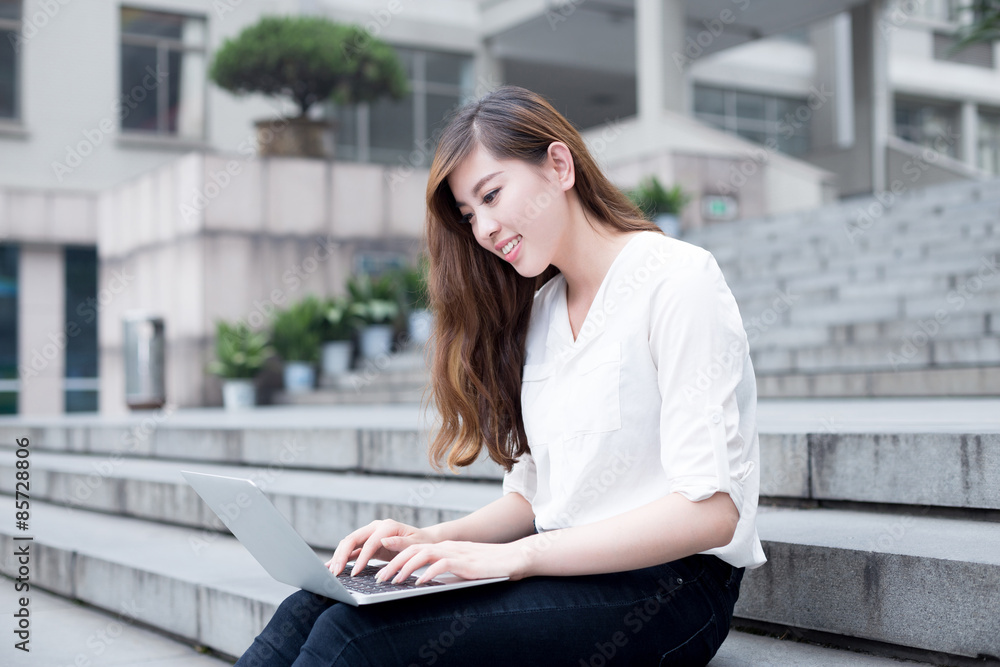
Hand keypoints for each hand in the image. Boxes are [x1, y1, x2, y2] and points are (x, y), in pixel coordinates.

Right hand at [324, 519, 434, 576]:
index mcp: (386, 526)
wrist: (423, 540)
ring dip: (338, 556)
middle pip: (352, 539)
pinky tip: (332, 566)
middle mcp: (375, 527)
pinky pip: (352, 549)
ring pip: (348, 543)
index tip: (355, 573)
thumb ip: (400, 543)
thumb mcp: (415, 544)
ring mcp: (369, 534)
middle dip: (342, 556)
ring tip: (331, 572)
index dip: (361, 558)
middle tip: (335, 573)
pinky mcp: (367, 543)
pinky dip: (342, 557)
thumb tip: (384, 541)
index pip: (369, 543)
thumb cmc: (421, 543)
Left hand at [372, 540, 529, 585]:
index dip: (396, 553)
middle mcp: (447, 547)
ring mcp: (455, 553)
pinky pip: (441, 565)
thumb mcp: (463, 566)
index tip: (381, 564)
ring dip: (405, 568)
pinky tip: (418, 583)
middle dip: (394, 563)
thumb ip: (447, 569)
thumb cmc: (490, 565)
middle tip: (379, 577)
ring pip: (423, 555)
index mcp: (445, 547)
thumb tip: (428, 579)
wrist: (515, 558)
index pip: (415, 547)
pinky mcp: (465, 562)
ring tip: (393, 581)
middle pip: (413, 550)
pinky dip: (427, 574)